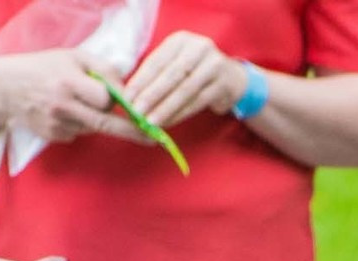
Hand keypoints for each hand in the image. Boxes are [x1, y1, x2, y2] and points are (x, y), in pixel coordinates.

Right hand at [0, 48, 126, 142]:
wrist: (7, 86)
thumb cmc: (45, 67)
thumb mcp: (74, 57)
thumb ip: (104, 69)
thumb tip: (128, 90)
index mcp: (68, 83)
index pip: (104, 99)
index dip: (117, 99)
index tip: (134, 106)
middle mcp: (62, 106)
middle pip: (105, 123)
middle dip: (131, 132)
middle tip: (153, 139)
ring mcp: (56, 124)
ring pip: (93, 127)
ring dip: (95, 117)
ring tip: (77, 100)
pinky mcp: (53, 136)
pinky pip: (79, 133)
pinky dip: (80, 124)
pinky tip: (64, 111)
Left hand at [120, 30, 247, 132]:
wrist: (230, 78)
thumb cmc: (194, 72)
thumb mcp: (175, 64)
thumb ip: (156, 75)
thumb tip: (130, 97)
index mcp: (180, 40)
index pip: (157, 61)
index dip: (141, 80)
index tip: (127, 98)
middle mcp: (199, 47)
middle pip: (171, 74)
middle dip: (152, 95)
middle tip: (137, 112)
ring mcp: (214, 64)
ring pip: (185, 89)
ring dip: (166, 108)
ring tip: (151, 122)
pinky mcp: (224, 83)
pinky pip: (198, 101)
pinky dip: (181, 114)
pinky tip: (168, 122)